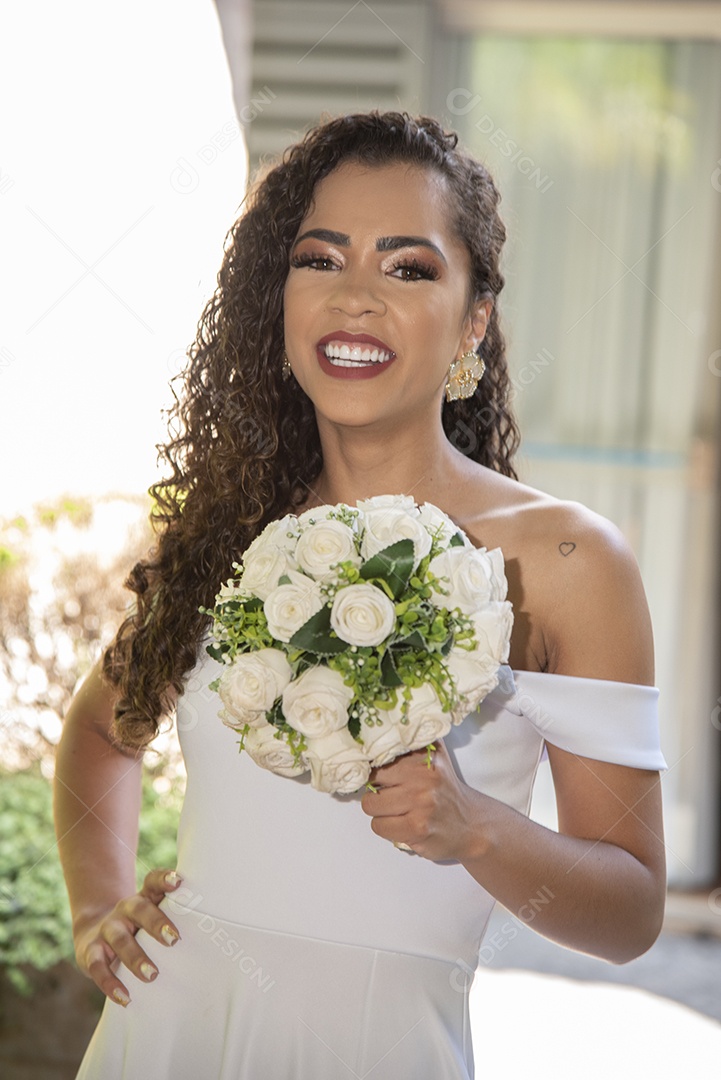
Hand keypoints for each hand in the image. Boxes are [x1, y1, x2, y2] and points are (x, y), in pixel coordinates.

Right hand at [74, 868, 182, 1005]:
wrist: (93, 934)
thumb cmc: (138, 928)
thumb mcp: (153, 916)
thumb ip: (177, 918)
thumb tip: (216, 933)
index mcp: (143, 898)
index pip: (153, 881)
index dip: (164, 879)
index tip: (178, 881)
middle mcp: (125, 909)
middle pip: (139, 910)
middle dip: (156, 923)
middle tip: (175, 939)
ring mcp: (107, 929)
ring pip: (120, 939)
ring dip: (136, 957)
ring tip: (153, 975)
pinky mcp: (91, 951)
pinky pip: (98, 967)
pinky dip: (110, 983)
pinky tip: (125, 997)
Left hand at [360, 740, 479, 860]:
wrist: (470, 824)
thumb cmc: (444, 791)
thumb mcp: (434, 757)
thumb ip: (411, 743)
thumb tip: (375, 733)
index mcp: (426, 755)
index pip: (380, 755)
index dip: (375, 766)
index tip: (380, 773)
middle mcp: (423, 776)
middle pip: (371, 779)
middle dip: (376, 788)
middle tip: (390, 793)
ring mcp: (420, 802)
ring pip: (370, 804)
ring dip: (379, 810)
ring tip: (397, 809)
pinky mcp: (416, 828)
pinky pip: (378, 826)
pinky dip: (385, 827)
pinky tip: (401, 824)